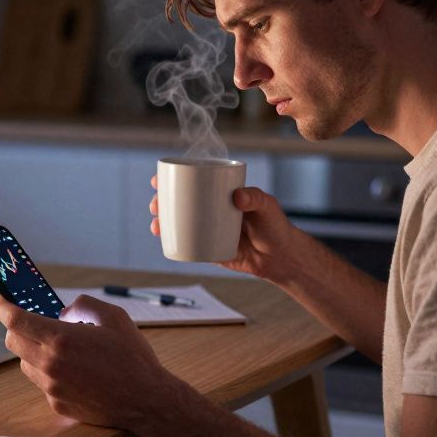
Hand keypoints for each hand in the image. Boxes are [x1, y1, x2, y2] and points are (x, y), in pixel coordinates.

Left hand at [0, 293, 182, 429]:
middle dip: (16, 328)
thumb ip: (84, 306)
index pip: (16, 320)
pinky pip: (42, 382)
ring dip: (33, 350)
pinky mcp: (57, 404)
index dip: (2, 307)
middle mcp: (51, 364)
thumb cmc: (133, 359)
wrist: (146, 401)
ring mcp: (52, 387)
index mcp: (61, 339)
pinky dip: (49, 371)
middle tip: (29, 321)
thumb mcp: (114, 318)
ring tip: (59, 347)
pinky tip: (73, 370)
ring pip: (25, 363)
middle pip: (13, 342)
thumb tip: (64, 313)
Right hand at [149, 175, 302, 281]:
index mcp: (219, 194)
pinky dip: (172, 242)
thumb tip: (237, 196)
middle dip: (161, 202)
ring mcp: (207, 229)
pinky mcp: (208, 249)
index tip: (158, 180)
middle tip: (156, 205)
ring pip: (179, 223)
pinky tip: (163, 240)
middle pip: (179, 202)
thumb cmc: (275, 226)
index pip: (192, 182)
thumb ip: (255, 198)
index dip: (172, 180)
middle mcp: (210, 210)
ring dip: (161, 222)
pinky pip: (187, 244)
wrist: (280, 257)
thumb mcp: (267, 206)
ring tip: (156, 225)